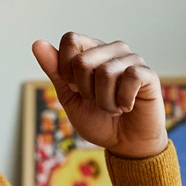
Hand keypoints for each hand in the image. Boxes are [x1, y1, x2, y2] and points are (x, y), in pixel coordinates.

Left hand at [32, 33, 167, 159]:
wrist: (126, 145)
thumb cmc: (99, 120)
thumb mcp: (70, 97)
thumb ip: (55, 71)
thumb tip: (37, 43)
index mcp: (92, 51)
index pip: (70, 40)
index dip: (65, 69)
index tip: (76, 88)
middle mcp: (113, 50)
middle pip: (82, 60)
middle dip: (84, 90)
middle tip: (97, 101)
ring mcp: (132, 59)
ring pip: (105, 72)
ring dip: (104, 101)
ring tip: (113, 107)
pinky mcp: (147, 74)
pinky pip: (129, 78)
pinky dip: (122, 101)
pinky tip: (127, 106)